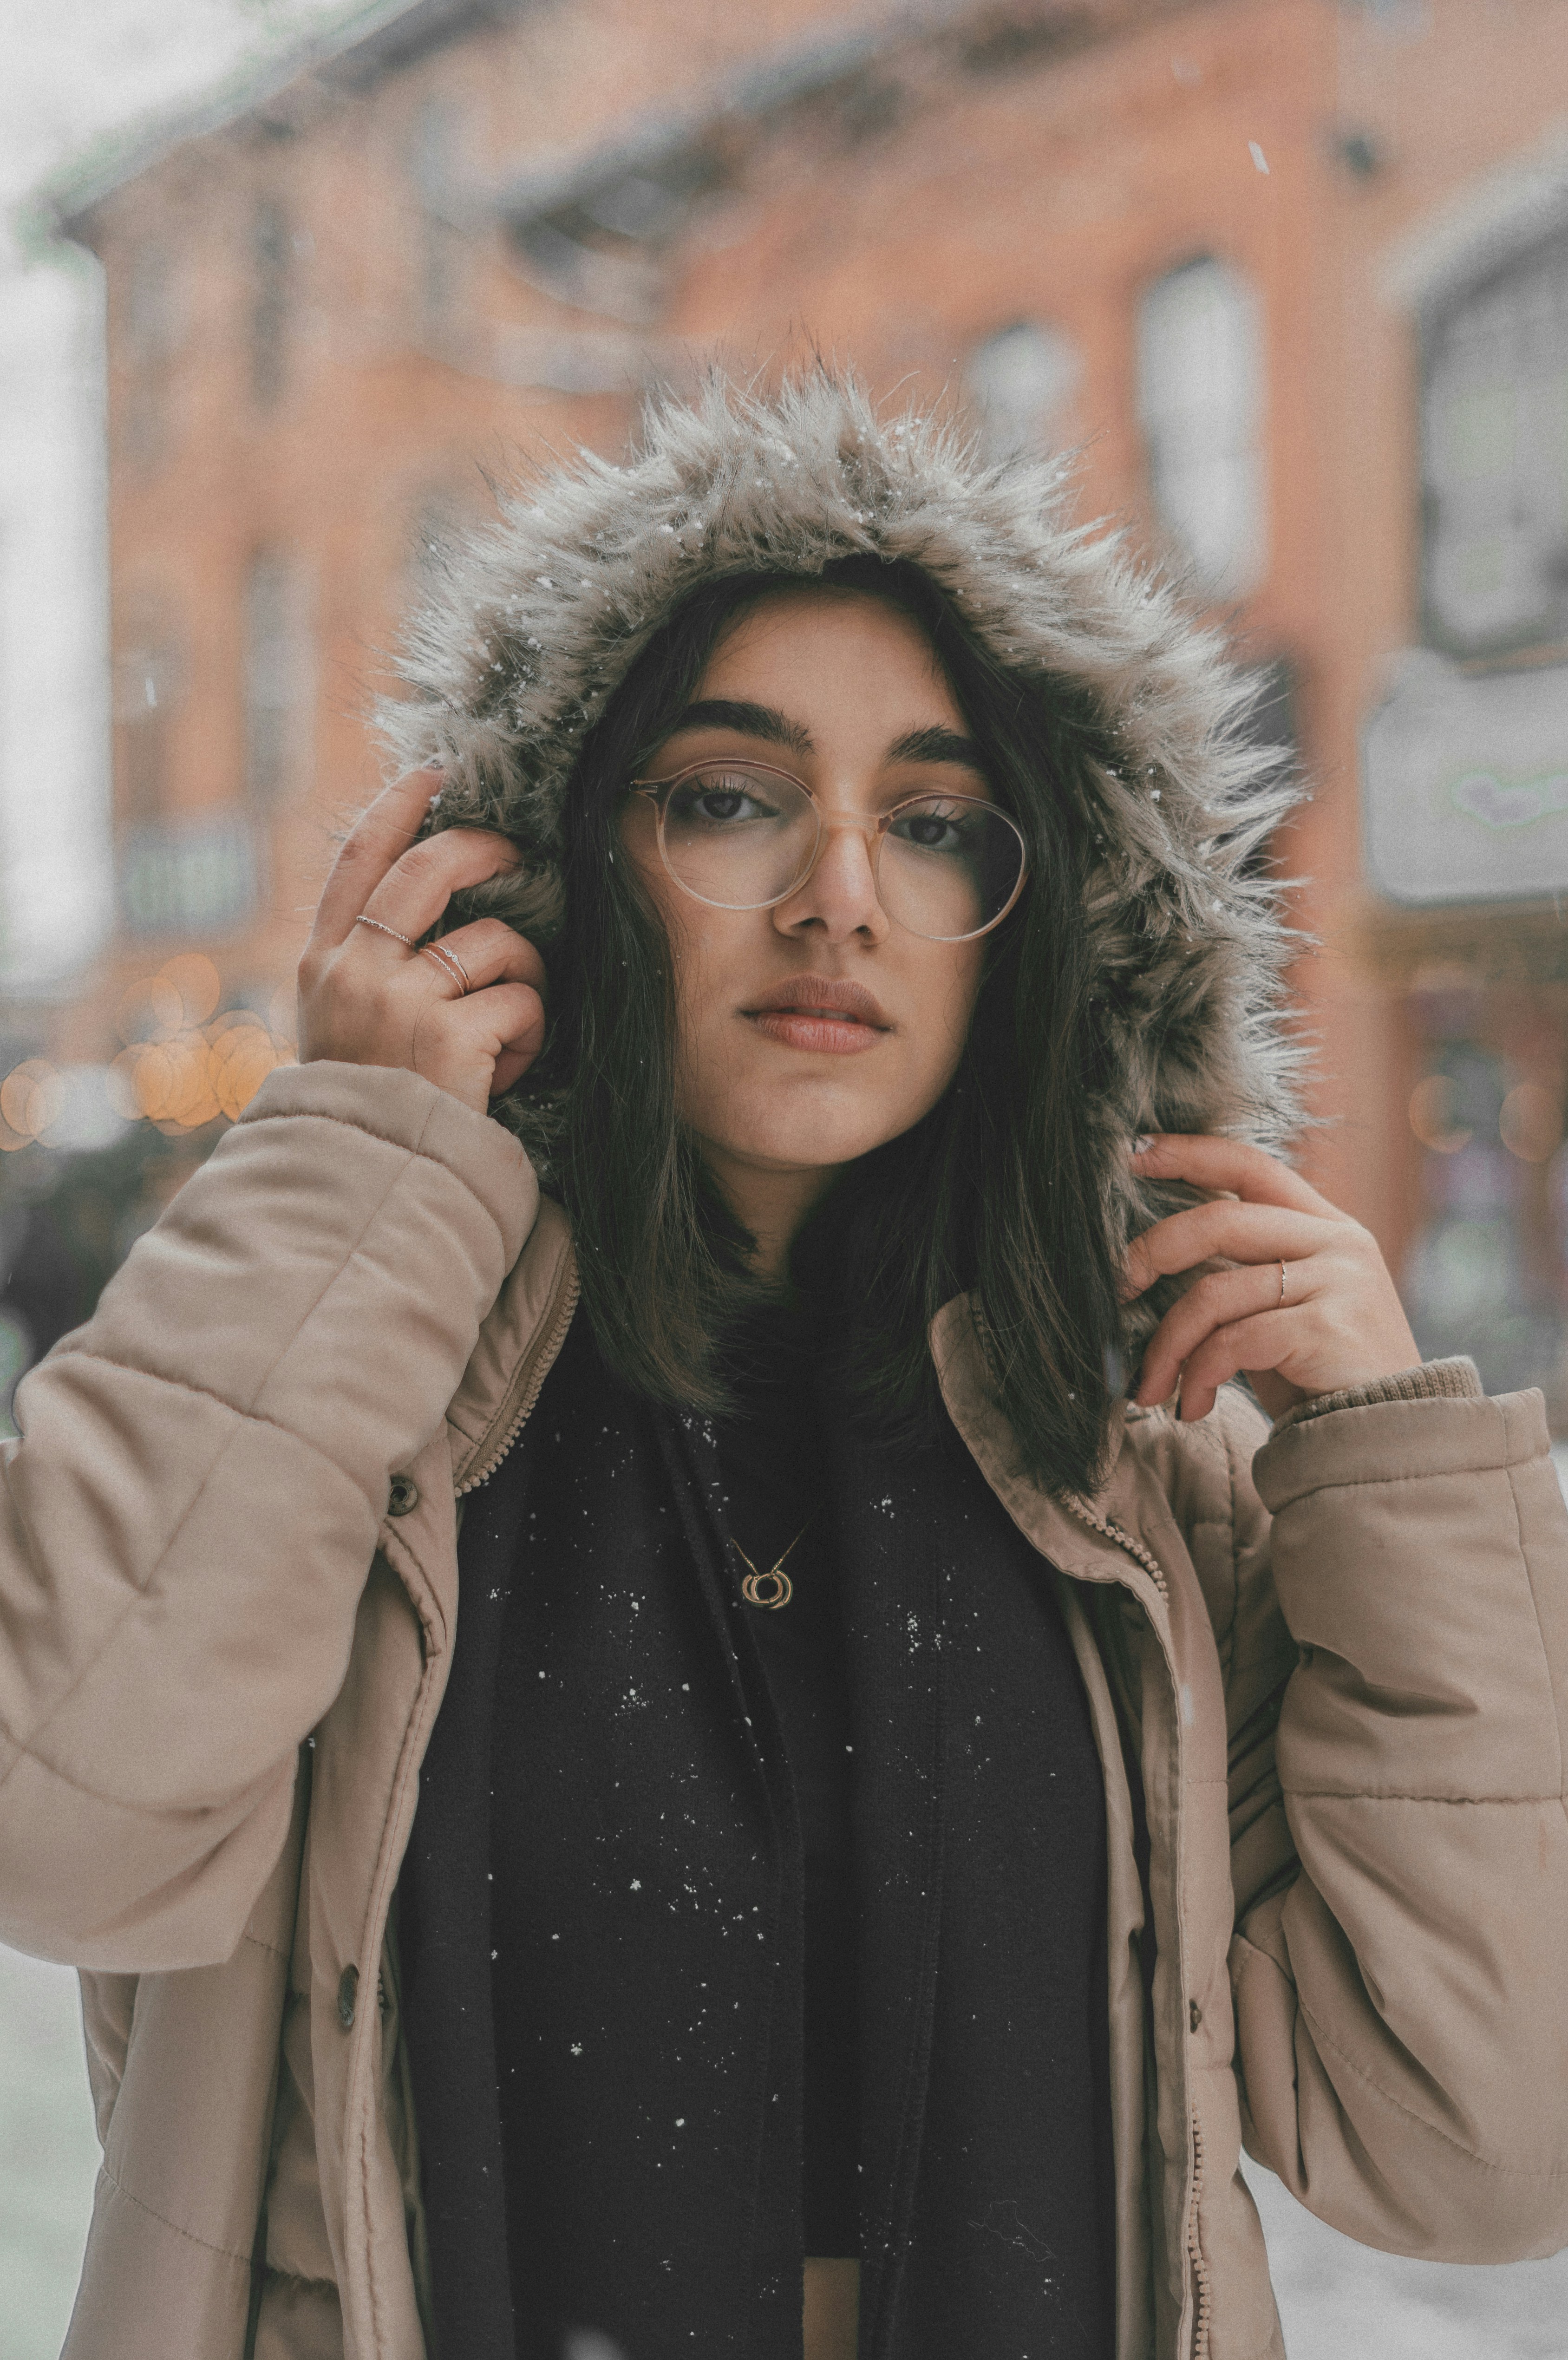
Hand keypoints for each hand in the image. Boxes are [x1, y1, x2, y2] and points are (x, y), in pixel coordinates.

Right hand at [297, 770, 546, 1114]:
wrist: (362, 1180)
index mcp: (323, 962)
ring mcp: (399, 1001)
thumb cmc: (364, 1105)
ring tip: (509, 1029)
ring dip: (523, 976)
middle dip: (483, 849)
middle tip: (516, 855)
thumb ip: (364, 967)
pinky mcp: (448, 1036)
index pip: (357, 860)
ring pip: (495, 943)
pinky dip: (529, 1036)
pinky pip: (521, 1003)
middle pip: (430, 869)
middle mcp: (355, 970)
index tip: (432, 774)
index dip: (396, 807)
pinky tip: (506, 1072)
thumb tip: (419, 909)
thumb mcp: (337, 1026)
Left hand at [1123, 1135, 1418, 1423]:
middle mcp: (1338, 1243)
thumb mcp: (1285, 1309)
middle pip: (1219, 1221)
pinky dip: (1199, 1375)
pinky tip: (1193, 1405)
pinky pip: (1233, 1341)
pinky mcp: (1327, 1330)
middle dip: (1153, 1253)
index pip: (1251, 1166)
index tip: (1134, 1154)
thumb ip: (1243, 1271)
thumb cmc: (1322, 1375)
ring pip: (1215, 1293)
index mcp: (1326, 1226)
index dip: (1189, 1153)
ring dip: (1169, 1347)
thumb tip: (1155, 1258)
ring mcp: (1338, 1283)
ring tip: (1153, 1387)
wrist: (1388, 1437)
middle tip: (1117, 1289)